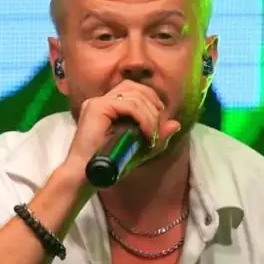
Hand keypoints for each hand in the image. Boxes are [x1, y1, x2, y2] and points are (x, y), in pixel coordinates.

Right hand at [62, 81, 181, 177]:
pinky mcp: (97, 107)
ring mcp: (97, 102)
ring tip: (152, 135)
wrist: (87, 176)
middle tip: (158, 125)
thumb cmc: (109, 165)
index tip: (160, 118)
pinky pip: (129, 105)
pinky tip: (147, 133)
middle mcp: (100, 100)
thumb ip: (157, 136)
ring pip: (134, 96)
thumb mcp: (140, 149)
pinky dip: (144, 118)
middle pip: (134, 87)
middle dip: (153, 103)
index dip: (150, 98)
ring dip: (150, 115)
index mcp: (106, 106)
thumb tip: (176, 124)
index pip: (132, 89)